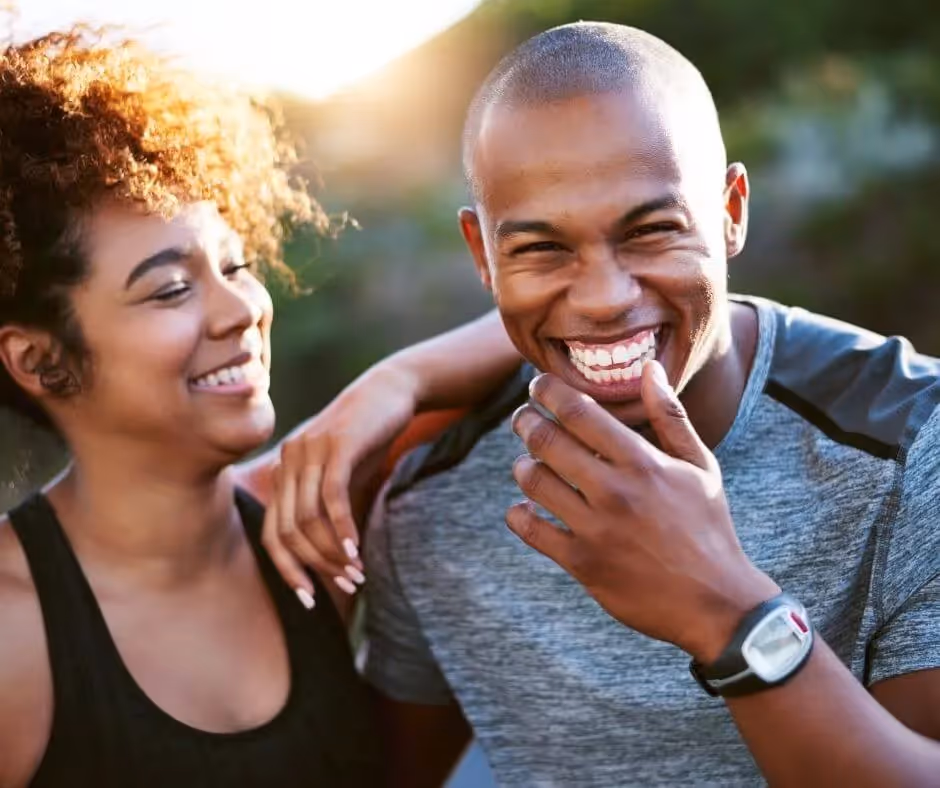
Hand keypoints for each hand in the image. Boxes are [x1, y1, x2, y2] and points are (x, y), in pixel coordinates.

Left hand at [262, 363, 420, 605]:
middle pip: (286, 531)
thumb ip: (327, 507)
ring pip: (307, 518)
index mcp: (285, 471)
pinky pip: (331, 496)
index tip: (310, 598)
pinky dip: (341, 527)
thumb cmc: (369, 437)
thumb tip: (329, 555)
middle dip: (314, 566)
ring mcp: (310, 451)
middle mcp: (289, 461)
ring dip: (331, 552)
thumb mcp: (343, 475)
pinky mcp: (336, 445)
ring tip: (357, 572)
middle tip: (345, 586)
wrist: (392, 390)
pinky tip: (356, 548)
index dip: (288, 570)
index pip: (272, 533)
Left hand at [507, 362, 778, 662]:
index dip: (548, 391)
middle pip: (548, 442)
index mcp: (642, 462)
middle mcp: (614, 491)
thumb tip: (649, 368)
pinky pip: (532, 531)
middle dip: (526, 422)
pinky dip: (519, 515)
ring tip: (525, 462)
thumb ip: (670, 416)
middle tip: (522, 418)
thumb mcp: (700, 466)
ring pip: (535, 483)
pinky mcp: (582, 563)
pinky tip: (523, 508)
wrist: (716, 602)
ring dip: (522, 466)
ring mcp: (595, 529)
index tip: (537, 385)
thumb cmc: (709, 527)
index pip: (579, 412)